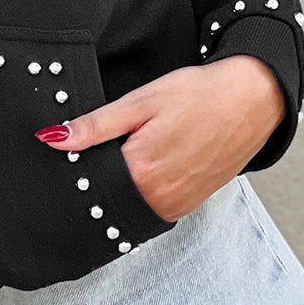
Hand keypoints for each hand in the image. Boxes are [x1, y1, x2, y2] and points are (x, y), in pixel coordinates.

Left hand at [36, 56, 286, 222]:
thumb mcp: (141, 101)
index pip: (89, 184)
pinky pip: (152, 209)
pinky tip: (145, 168)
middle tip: (96, 153)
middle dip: (96, 182)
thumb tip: (51, 138)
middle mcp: (160, 198)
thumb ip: (95, 125)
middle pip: (108, 200)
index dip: (75, 170)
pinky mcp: (189, 205)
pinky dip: (142, 193)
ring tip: (125, 156)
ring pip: (130, 207)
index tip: (68, 157)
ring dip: (119, 190)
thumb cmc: (199, 95)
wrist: (252, 100)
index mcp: (142, 171)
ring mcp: (177, 206)